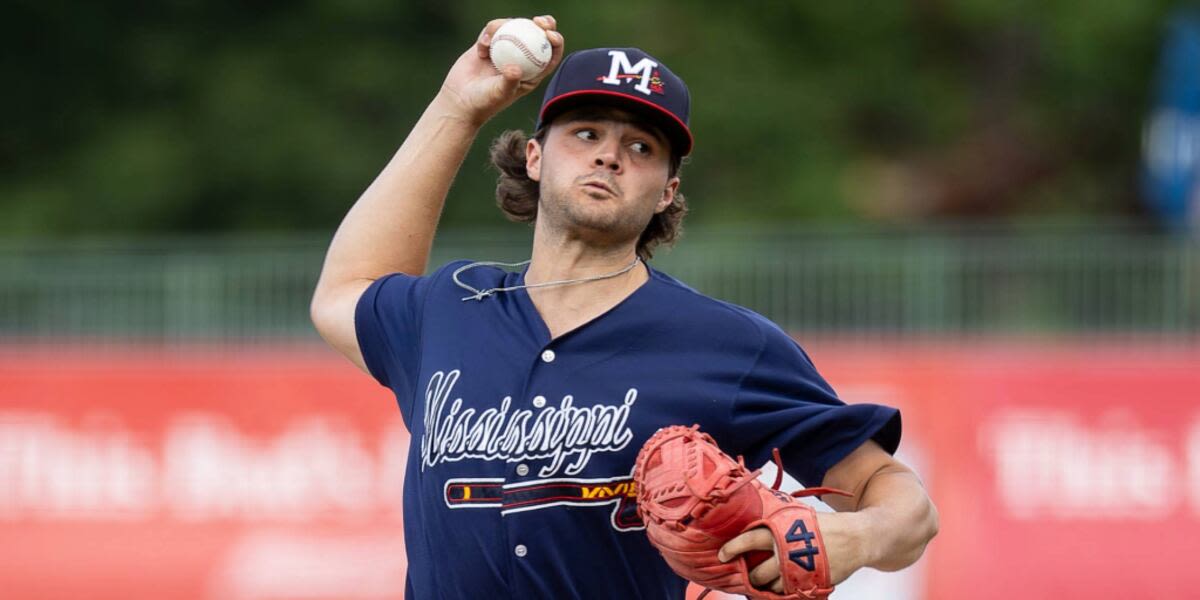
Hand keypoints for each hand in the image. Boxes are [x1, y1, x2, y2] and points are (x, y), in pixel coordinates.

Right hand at [437, 15, 565, 125]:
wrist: (460, 100)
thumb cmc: (483, 102)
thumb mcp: (499, 94)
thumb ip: (509, 81)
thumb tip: (515, 68)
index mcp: (532, 72)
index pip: (550, 54)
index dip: (556, 41)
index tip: (550, 34)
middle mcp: (521, 59)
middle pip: (538, 36)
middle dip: (543, 24)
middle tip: (538, 21)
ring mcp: (505, 50)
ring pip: (513, 27)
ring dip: (505, 26)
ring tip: (490, 41)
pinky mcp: (488, 44)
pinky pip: (491, 31)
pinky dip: (487, 35)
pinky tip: (480, 49)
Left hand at [717, 512, 864, 593]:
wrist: (855, 539)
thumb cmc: (823, 525)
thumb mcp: (796, 516)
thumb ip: (775, 521)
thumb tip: (752, 516)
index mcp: (779, 532)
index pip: (749, 540)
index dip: (732, 549)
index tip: (722, 555)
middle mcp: (785, 553)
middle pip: (757, 574)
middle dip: (752, 576)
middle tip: (752, 573)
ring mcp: (798, 572)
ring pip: (771, 588)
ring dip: (767, 586)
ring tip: (769, 580)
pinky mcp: (809, 585)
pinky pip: (787, 595)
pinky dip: (782, 592)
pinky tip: (783, 585)